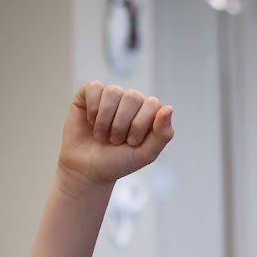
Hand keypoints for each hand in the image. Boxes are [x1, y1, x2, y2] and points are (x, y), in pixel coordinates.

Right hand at [58, 81, 173, 188]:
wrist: (87, 168)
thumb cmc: (118, 161)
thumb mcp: (145, 154)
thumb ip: (163, 134)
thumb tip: (169, 108)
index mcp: (149, 114)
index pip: (152, 104)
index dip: (140, 124)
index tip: (131, 142)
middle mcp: (132, 102)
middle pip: (133, 96)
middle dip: (122, 124)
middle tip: (115, 141)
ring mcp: (111, 97)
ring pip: (113, 92)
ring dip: (105, 119)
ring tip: (102, 135)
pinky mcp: (90, 94)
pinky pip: (94, 87)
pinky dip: (92, 109)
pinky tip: (91, 122)